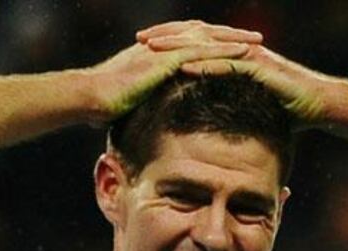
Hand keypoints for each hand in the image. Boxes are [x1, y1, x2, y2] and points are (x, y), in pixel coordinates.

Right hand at [86, 21, 262, 122]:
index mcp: (156, 53)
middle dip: (229, 35)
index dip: (213, 43)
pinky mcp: (165, 60)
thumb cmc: (103, 104)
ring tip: (258, 42)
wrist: (89, 96)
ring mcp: (164, 50)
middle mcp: (162, 46)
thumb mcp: (131, 100)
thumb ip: (145, 102)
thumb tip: (149, 120)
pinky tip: (243, 54)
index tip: (233, 48)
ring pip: (207, 38)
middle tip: (255, 38)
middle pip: (203, 34)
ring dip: (233, 39)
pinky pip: (201, 52)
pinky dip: (223, 51)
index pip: (190, 42)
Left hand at [138, 21, 332, 128]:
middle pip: (196, 36)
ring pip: (207, 46)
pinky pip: (227, 63)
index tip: (143, 47)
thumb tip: (208, 114)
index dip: (170, 41)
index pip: (195, 41)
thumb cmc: (286, 107)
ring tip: (153, 50)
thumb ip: (228, 99)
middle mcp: (238, 48)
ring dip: (178, 47)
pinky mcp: (260, 67)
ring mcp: (249, 54)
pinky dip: (204, 65)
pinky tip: (184, 68)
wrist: (318, 103)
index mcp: (233, 52)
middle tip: (139, 40)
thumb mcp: (250, 102)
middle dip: (167, 37)